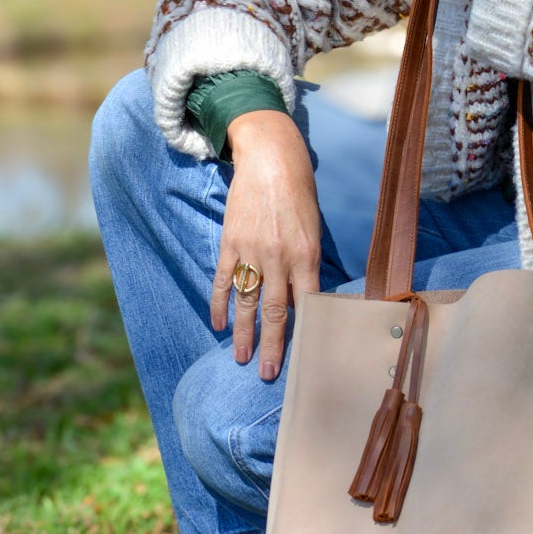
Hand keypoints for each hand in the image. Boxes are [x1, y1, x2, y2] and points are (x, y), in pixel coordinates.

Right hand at [209, 111, 321, 379]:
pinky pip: (223, 280)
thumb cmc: (299, 193)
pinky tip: (218, 324)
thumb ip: (309, 264)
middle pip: (276, 311)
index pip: (307, 303)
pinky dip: (219, 304)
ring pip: (247, 302)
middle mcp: (279, 257)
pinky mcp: (230, 243)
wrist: (270, 159)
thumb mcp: (314, 228)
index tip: (304, 357)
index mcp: (306, 255)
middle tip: (270, 374)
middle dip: (274, 345)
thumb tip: (307, 298)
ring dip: (244, 333)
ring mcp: (251, 251)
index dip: (305, 332)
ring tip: (242, 359)